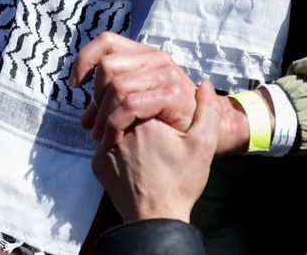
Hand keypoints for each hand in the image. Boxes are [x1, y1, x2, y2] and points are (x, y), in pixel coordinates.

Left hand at [73, 33, 198, 139]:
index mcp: (146, 57)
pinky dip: (115, 123)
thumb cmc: (171, 127)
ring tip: (103, 136)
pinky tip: (114, 139)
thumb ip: (112, 110)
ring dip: (103, 115)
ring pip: (117, 86)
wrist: (211, 137)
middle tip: (97, 123)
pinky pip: (131, 105)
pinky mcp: (172, 95)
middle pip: (107, 66)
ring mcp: (166, 75)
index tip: (76, 85)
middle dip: (96, 96)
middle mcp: (157, 59)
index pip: (106, 42)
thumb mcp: (139, 114)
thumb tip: (84, 121)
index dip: (85, 59)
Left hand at [93, 83, 225, 221]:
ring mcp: (103, 148)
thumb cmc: (180, 184)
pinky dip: (113, 139)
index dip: (140, 89)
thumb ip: (208, 112)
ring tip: (136, 130)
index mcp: (144, 121)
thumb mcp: (202, 146)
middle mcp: (118, 131)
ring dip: (116, 117)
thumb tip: (206, 86)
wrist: (156, 220)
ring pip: (105, 118)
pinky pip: (102, 141)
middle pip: (114, 99)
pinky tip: (131, 151)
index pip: (131, 88)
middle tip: (140, 108)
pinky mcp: (98, 163)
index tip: (153, 102)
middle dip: (124, 99)